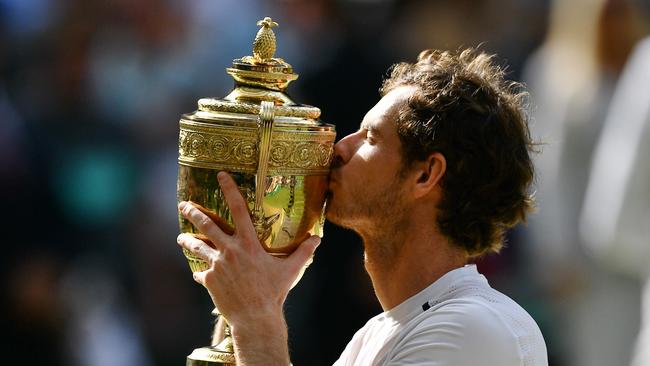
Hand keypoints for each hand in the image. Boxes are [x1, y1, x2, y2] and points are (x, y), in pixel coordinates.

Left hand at [176, 171, 320, 325]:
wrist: (255, 317)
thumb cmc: (274, 292)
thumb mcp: (291, 270)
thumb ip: (304, 252)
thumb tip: (318, 239)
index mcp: (249, 243)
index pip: (239, 209)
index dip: (229, 189)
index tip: (220, 175)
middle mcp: (230, 250)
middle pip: (207, 225)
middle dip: (193, 213)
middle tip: (183, 205)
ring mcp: (217, 265)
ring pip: (197, 247)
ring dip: (187, 240)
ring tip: (181, 238)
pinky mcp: (210, 280)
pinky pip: (202, 273)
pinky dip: (201, 273)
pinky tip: (200, 275)